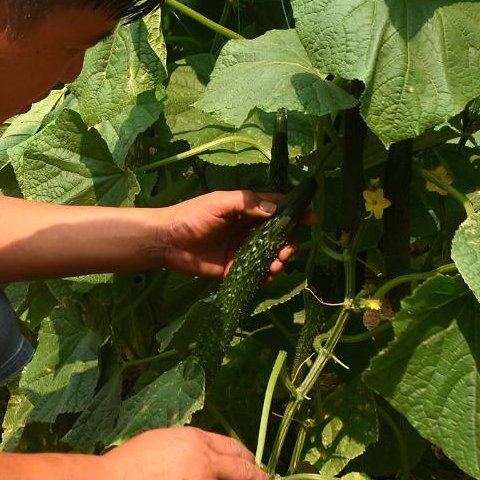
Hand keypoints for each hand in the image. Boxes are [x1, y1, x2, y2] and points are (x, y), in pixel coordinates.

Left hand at [154, 190, 312, 278]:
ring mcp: (243, 250)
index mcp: (247, 209)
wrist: (167, 241)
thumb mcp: (219, 202)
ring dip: (280, 260)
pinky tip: (267, 277)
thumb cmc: (192, 216)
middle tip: (287, 251)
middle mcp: (249, 229)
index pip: (277, 208)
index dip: (296, 213)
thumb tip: (274, 211)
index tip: (312, 220)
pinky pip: (256, 273)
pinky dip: (266, 276)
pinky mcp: (235, 268)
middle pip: (279, 236)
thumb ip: (247, 203)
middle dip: (289, 243)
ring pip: (271, 255)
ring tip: (277, 265)